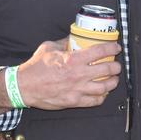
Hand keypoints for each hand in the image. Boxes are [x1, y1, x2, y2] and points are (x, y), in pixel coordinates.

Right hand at [0, 37, 120, 112]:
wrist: (24, 86)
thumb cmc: (35, 67)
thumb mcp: (49, 47)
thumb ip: (64, 42)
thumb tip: (74, 38)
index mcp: (73, 59)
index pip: (101, 51)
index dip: (112, 48)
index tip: (116, 47)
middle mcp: (78, 75)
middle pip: (108, 69)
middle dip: (116, 66)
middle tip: (116, 64)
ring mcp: (78, 89)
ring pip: (105, 87)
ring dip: (113, 82)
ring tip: (113, 79)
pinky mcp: (74, 101)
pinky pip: (95, 101)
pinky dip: (102, 96)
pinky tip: (103, 92)